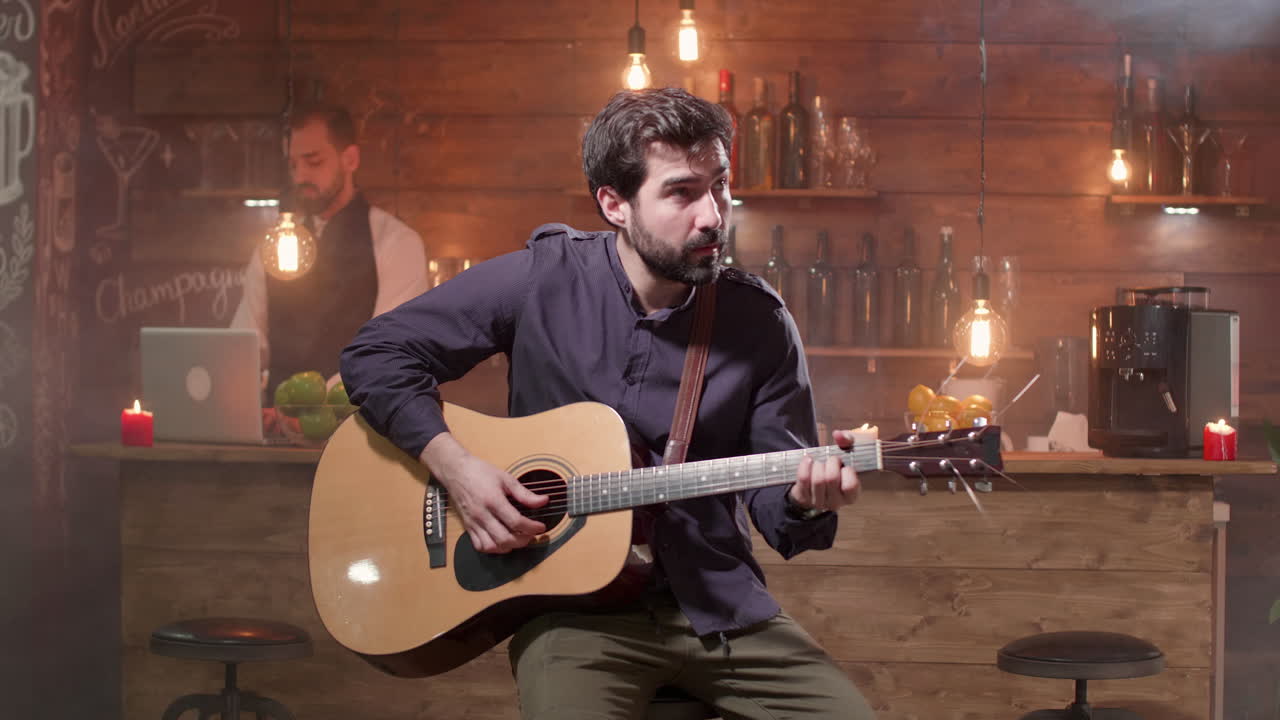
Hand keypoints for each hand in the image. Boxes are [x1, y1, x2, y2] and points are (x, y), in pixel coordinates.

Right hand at [421, 433, 547, 553]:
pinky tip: (502, 542)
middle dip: (523, 540)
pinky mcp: (468, 527)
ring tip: (519, 539)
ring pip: (492, 546)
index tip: (541, 527)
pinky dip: (493, 548)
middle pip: (505, 538)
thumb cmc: (480, 472)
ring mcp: (473, 523)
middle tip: (532, 535)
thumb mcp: (506, 478)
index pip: (516, 522)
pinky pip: (480, 546)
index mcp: (493, 500)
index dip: (532, 527)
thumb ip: (525, 493)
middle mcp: (482, 514)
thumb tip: (544, 501)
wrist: (456, 472)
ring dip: (509, 547)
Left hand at [788, 429, 861, 512]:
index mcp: (851, 495)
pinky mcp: (804, 497)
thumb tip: (838, 435)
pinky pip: (803, 479)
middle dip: (831, 462)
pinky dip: (805, 466)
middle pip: (831, 479)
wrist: (816, 479)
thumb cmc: (836, 465)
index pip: (851, 485)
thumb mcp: (847, 451)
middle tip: (831, 459)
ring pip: (817, 480)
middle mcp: (836, 502)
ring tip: (820, 461)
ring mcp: (819, 502)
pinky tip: (808, 460)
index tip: (845, 465)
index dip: (848, 471)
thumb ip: (847, 440)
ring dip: (818, 464)